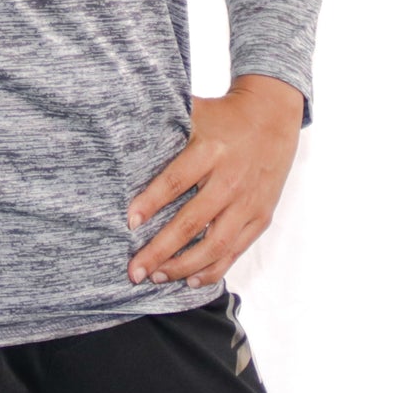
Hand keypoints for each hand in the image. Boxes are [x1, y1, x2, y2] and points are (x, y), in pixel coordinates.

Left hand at [125, 75, 304, 288]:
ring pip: (214, 245)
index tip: (129, 223)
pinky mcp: (261, 217)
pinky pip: (235, 250)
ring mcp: (248, 202)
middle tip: (134, 270)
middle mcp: (230, 180)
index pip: (175, 182)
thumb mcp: (193, 112)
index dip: (151, 203)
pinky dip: (213, 269)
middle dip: (159, 251)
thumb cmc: (223, 116)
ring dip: (184, 266)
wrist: (273, 115)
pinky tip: (191, 280)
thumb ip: (162, 126)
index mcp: (210, 150)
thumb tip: (119, 137)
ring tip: (157, 278)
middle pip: (190, 223)